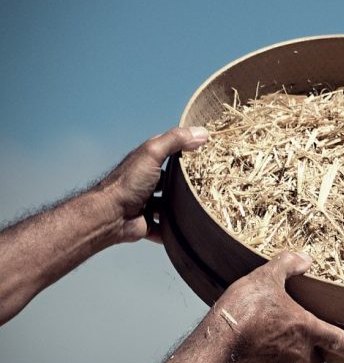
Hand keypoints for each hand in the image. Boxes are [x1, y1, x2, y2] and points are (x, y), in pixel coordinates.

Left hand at [96, 126, 208, 243]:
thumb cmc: (129, 182)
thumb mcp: (152, 153)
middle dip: (190, 181)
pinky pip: (166, 228)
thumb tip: (202, 132)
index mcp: (148, 161)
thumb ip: (175, 140)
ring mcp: (149, 203)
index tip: (211, 150)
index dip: (189, 148)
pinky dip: (176, 230)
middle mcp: (148, 181)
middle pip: (174, 179)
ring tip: (206, 205)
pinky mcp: (149, 223)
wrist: (110, 216)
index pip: (172, 150)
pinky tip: (192, 227)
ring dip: (185, 206)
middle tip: (213, 181)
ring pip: (172, 204)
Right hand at [213, 251, 343, 362]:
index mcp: (306, 329)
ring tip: (262, 336)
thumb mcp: (267, 277)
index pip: (338, 340)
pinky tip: (248, 344)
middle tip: (305, 352)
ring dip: (281, 356)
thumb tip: (304, 258)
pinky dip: (261, 359)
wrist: (217, 339)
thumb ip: (288, 265)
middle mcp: (296, 352)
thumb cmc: (245, 308)